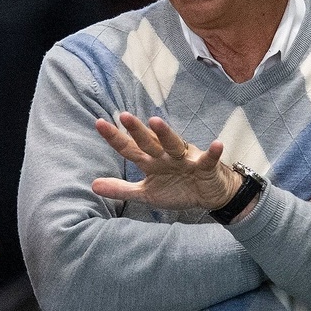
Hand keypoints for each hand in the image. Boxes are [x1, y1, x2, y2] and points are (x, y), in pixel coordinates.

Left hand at [92, 113, 238, 209]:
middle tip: (123, 116)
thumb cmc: (177, 189)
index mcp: (151, 161)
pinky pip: (209, 159)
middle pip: (148, 142)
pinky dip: (213, 152)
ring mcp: (185, 158)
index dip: (115, 137)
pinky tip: (217, 144)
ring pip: (173, 144)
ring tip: (155, 121)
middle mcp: (165, 155)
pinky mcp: (206, 166)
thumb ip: (121, 189)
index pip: (129, 148)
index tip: (98, 123)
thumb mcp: (146, 193)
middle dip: (136, 130)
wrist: (209, 195)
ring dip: (165, 133)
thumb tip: (93, 185)